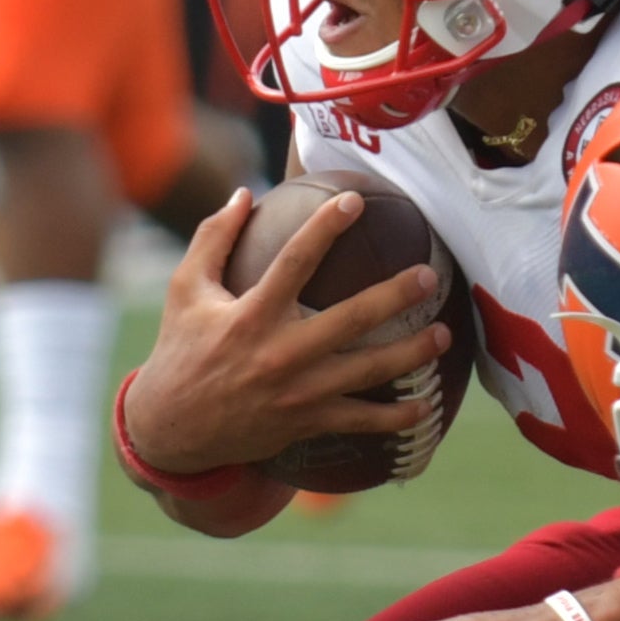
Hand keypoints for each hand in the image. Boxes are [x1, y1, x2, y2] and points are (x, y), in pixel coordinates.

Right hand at [121, 186, 447, 480]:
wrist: (174, 428)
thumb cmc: (182, 349)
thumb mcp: (185, 290)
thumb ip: (213, 238)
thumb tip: (243, 192)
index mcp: (251, 314)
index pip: (295, 261)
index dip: (326, 228)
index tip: (355, 202)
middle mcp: (280, 353)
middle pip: (350, 319)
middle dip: (394, 296)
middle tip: (428, 276)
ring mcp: (299, 392)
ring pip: (367, 372)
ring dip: (411, 354)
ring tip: (445, 336)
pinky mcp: (308, 421)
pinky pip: (362, 422)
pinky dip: (396, 418)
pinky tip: (426, 404)